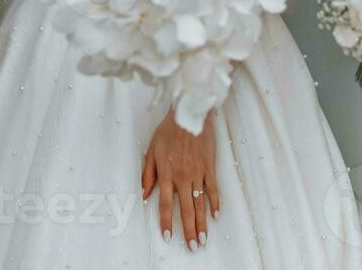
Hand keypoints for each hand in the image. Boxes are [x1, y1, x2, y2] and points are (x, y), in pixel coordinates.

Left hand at [141, 109, 219, 250]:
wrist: (189, 115)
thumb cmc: (169, 130)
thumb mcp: (152, 150)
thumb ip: (148, 173)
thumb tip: (145, 192)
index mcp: (167, 174)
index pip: (165, 204)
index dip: (166, 222)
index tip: (168, 236)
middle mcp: (183, 177)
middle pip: (186, 209)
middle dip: (188, 230)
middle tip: (193, 246)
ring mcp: (198, 173)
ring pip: (200, 203)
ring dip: (202, 223)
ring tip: (203, 238)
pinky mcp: (209, 167)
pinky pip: (213, 189)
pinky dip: (215, 203)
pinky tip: (216, 215)